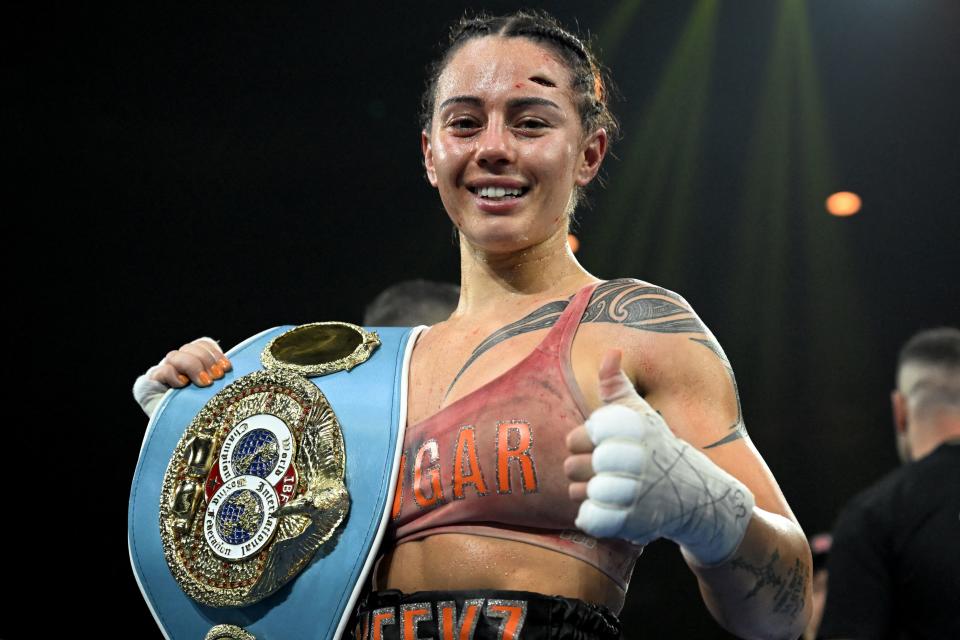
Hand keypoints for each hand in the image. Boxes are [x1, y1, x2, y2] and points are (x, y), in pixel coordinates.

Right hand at [132, 337, 231, 417]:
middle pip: (190, 348)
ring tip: (204, 383)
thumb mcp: (215, 394)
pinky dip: (173, 375)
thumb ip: (219, 377)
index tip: (226, 367)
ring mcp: (160, 375)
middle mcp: (176, 367)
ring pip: (175, 355)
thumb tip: (230, 366)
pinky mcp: (147, 386)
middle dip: (206, 360)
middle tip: (217, 376)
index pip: (201, 345)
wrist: (184, 443)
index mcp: (193, 364)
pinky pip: (161, 371)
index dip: (214, 352)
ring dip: (193, 366)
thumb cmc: (204, 419)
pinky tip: (182, 386)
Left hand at [564, 350, 754, 565]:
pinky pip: (592, 518)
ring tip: (602, 488)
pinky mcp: (634, 521)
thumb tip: (611, 351)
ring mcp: (635, 491)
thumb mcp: (641, 413)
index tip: (603, 442)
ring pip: (581, 492)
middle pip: (575, 464)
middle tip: (602, 468)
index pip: (583, 434)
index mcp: (634, 429)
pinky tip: (604, 508)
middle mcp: (636, 458)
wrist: (697, 494)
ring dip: (586, 492)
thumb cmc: (658, 447)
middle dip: (582, 467)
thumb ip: (617, 385)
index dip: (587, 439)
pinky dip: (592, 516)